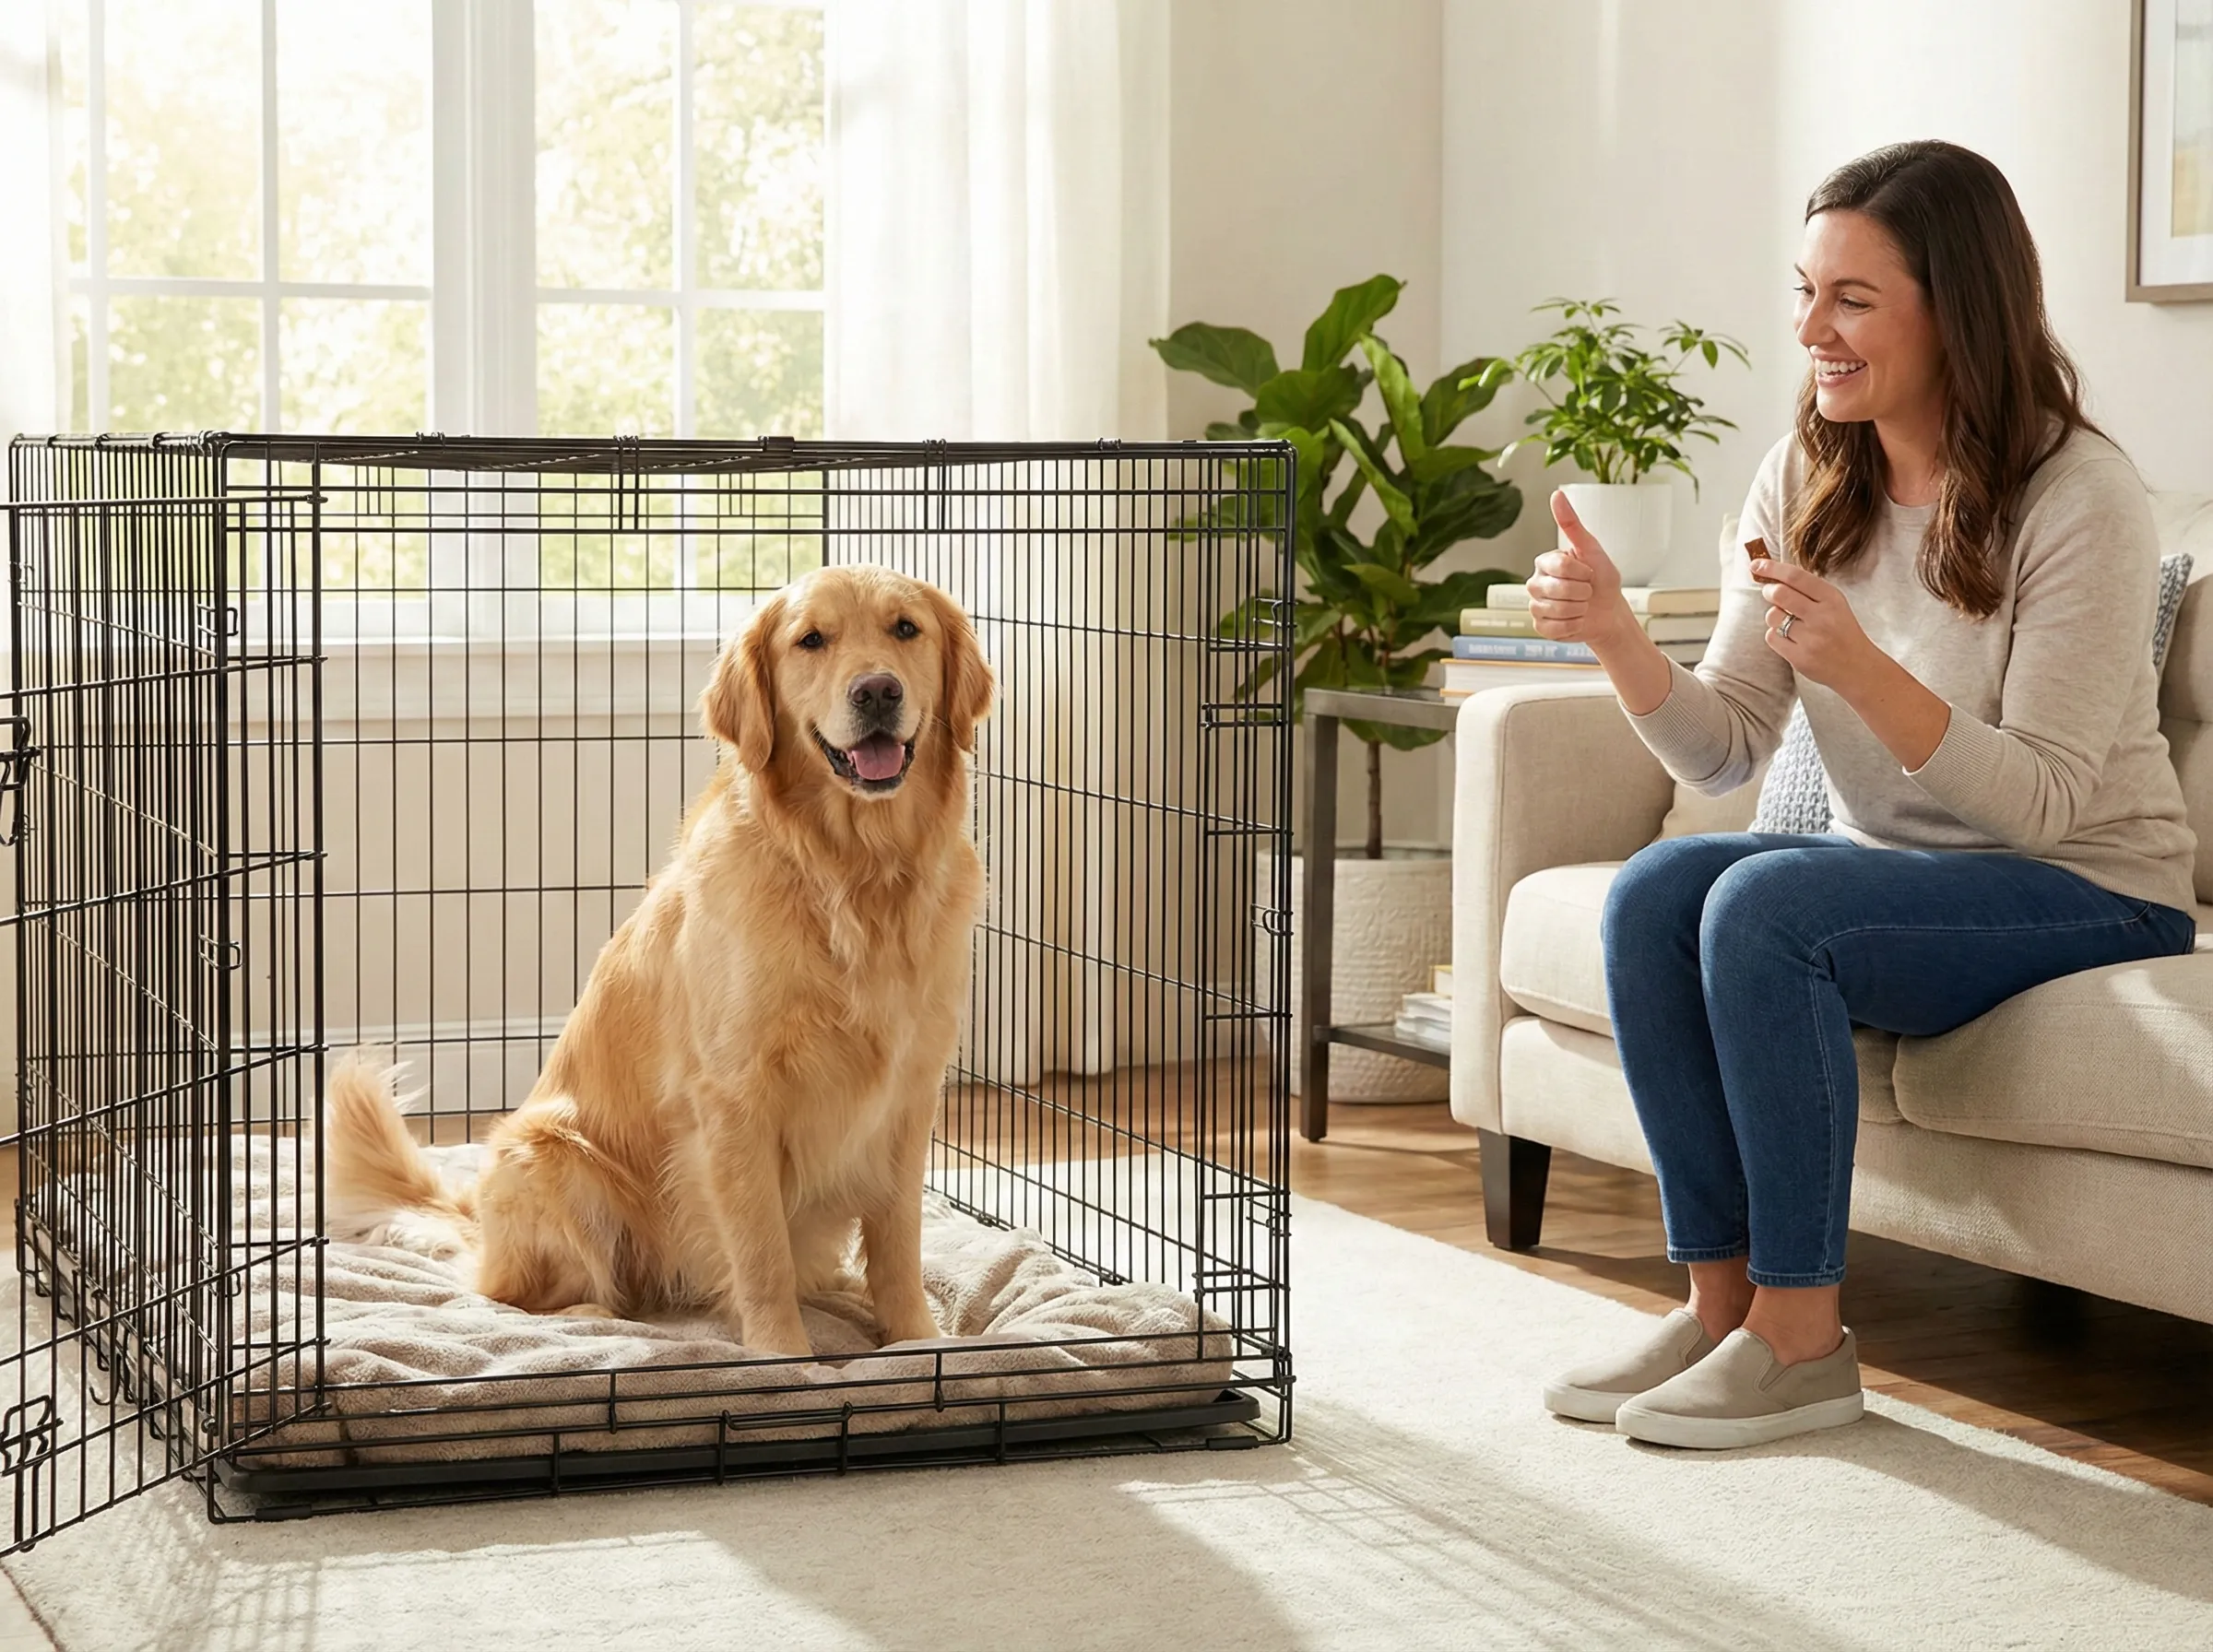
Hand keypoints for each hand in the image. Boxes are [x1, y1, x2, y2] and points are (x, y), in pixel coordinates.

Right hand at [1528, 491, 1632, 645]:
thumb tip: (1556, 495)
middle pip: (1559, 589)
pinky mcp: (1540, 627)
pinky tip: (1576, 620)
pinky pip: (1555, 628)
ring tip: (1582, 606)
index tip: (1588, 572)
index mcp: (1545, 562)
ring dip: (1579, 610)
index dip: (1583, 572)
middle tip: (1586, 591)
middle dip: (1583, 592)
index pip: (1561, 566)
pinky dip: (1573, 626)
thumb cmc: (1601, 580)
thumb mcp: (1591, 549)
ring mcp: (1536, 606)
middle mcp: (1535, 583)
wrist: (1609, 612)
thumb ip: (1571, 523)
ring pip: (1558, 610)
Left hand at [1752, 556, 1879, 688]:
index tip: (1756, 564)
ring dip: (1774, 616)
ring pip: (1772, 616)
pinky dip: (1775, 635)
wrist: (1858, 667)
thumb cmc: (1841, 630)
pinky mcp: (1800, 658)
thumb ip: (1808, 591)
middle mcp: (1822, 616)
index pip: (1796, 577)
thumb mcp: (1834, 604)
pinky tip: (1790, 639)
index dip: (1772, 568)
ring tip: (1787, 621)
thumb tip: (1772, 576)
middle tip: (1770, 593)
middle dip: (1768, 591)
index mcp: (1832, 598)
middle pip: (1779, 594)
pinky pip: (1771, 637)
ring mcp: (1811, 639)